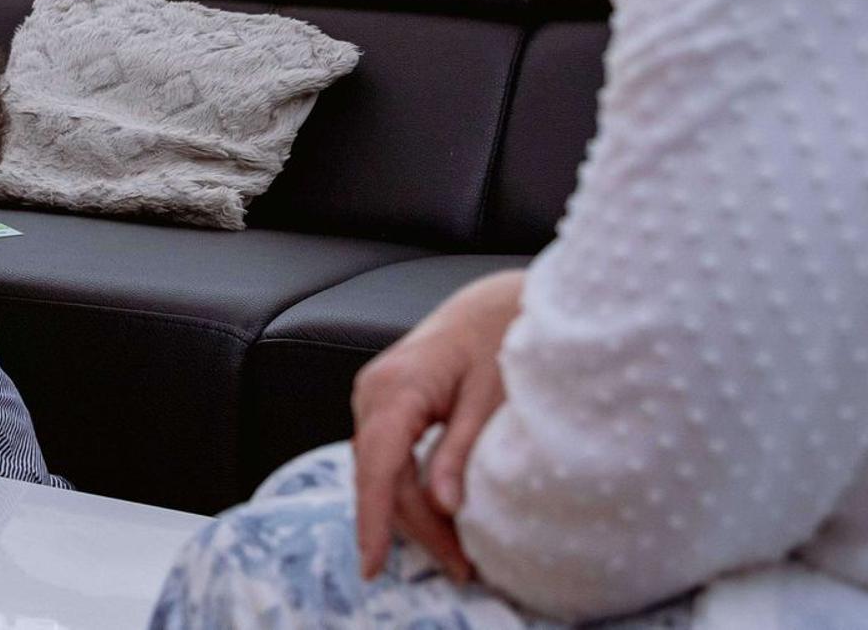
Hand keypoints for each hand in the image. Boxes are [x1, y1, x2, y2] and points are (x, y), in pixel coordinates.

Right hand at [351, 269, 523, 582]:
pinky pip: (387, 456)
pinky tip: (438, 514)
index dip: (373, 518)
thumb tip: (443, 507)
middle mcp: (373, 391)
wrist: (491, 304)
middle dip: (414, 527)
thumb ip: (461, 451)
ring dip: (412, 512)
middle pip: (380, 476)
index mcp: (397, 387)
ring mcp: (373, 397)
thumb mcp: (490, 399)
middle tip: (461, 567)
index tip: (373, 565)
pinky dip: (408, 488)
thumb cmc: (498, 340)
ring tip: (455, 550)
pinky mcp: (385, 404)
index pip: (376, 464)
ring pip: (381, 470)